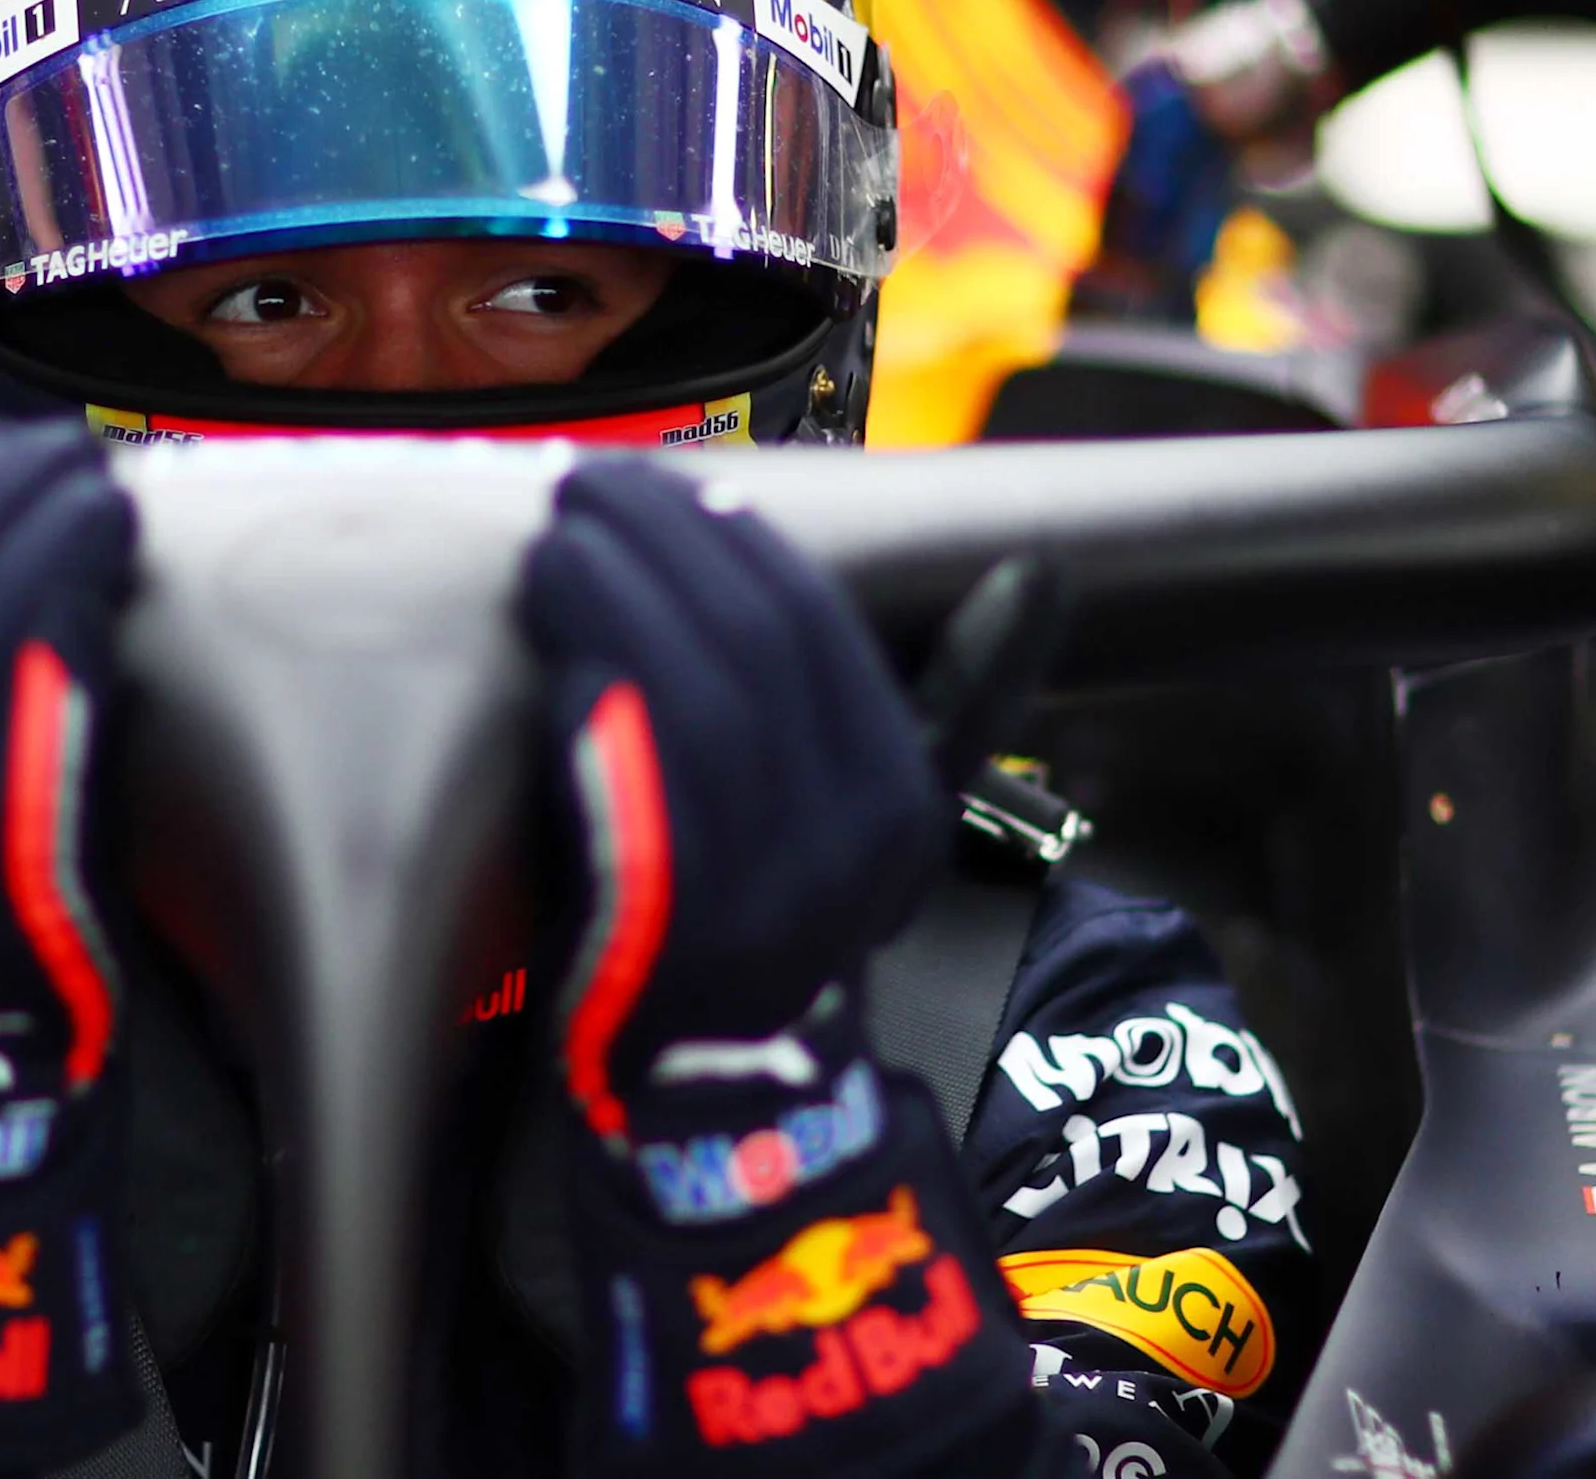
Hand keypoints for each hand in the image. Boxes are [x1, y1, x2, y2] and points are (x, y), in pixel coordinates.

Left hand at [523, 458, 939, 1177]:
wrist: (717, 1111)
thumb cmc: (773, 925)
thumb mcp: (881, 824)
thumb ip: (962, 700)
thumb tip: (1042, 572)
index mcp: (899, 805)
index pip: (821, 630)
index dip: (740, 542)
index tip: (674, 487)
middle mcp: (848, 845)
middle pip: (758, 644)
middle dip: (672, 543)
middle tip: (597, 484)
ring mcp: (763, 889)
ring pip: (697, 691)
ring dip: (621, 589)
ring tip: (562, 529)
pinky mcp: (670, 922)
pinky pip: (634, 766)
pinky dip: (592, 672)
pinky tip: (552, 619)